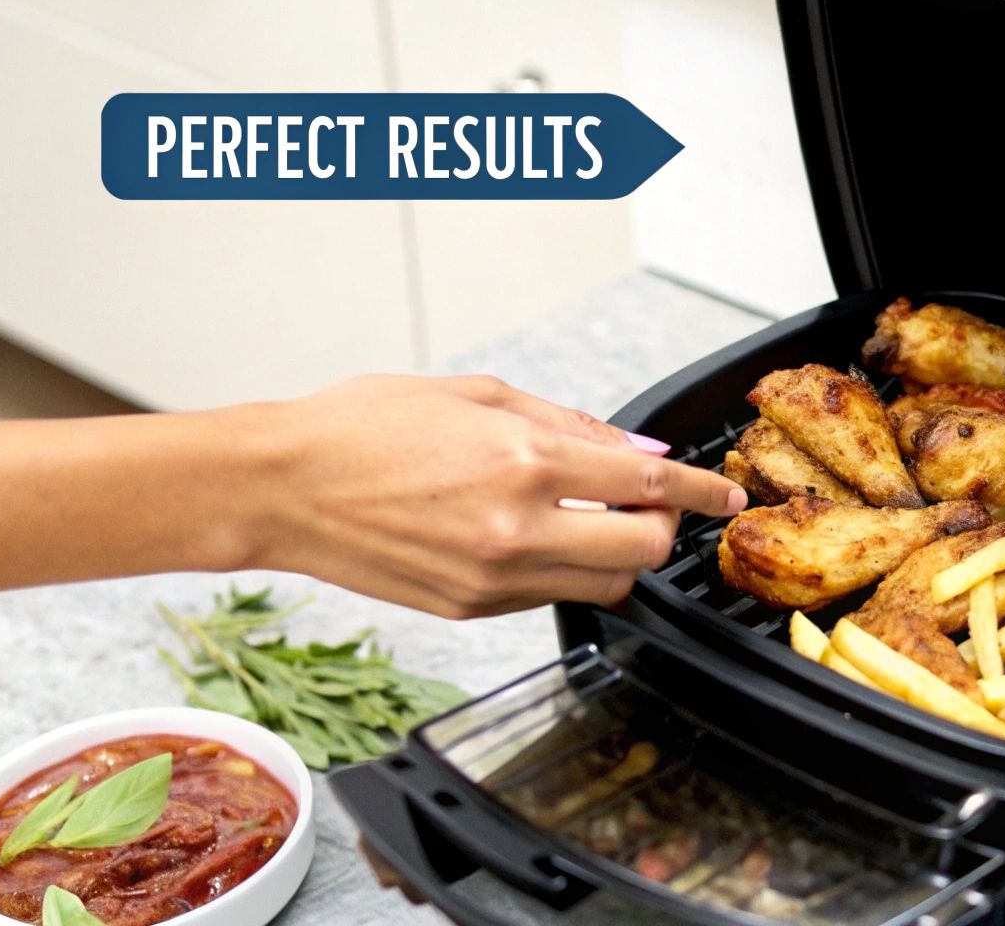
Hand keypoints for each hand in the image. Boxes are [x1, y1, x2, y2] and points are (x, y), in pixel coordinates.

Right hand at [247, 374, 745, 618]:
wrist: (281, 486)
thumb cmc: (363, 426)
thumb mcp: (478, 395)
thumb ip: (569, 426)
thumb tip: (638, 453)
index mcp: (524, 463)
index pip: (650, 487)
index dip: (702, 492)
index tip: (723, 494)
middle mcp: (516, 529)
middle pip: (642, 551)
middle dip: (664, 528)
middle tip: (653, 505)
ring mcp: (493, 578)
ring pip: (604, 585)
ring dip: (618, 555)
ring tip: (593, 519)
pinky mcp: (469, 609)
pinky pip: (550, 596)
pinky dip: (564, 568)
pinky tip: (537, 535)